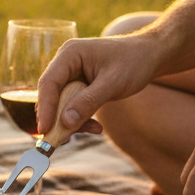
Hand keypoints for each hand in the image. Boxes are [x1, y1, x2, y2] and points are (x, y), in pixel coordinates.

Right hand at [37, 33, 161, 136]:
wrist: (149, 56)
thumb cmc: (133, 62)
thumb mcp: (113, 83)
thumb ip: (88, 102)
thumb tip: (66, 122)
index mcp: (69, 54)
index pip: (49, 83)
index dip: (45, 107)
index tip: (44, 130)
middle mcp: (66, 64)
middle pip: (51, 95)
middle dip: (56, 118)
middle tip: (60, 140)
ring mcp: (71, 75)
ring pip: (61, 104)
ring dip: (71, 121)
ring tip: (92, 130)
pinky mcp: (78, 87)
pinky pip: (72, 107)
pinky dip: (81, 119)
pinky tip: (96, 127)